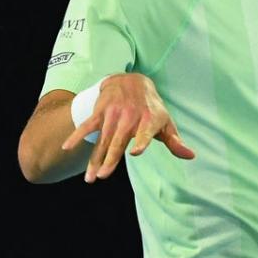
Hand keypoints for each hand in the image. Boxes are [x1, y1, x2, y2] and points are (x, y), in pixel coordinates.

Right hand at [60, 73, 194, 182]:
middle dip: (110, 158)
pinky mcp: (100, 112)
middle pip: (118, 140)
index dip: (141, 141)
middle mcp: (130, 116)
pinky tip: (67, 147)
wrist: (131, 80)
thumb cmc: (151, 107)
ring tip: (90, 177)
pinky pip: (87, 126)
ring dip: (95, 158)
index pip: (145, 132)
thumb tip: (190, 156)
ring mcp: (113, 114)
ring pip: (102, 139)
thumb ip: (174, 141)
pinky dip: (77, 135)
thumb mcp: (165, 121)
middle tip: (104, 176)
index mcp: (149, 119)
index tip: (134, 152)